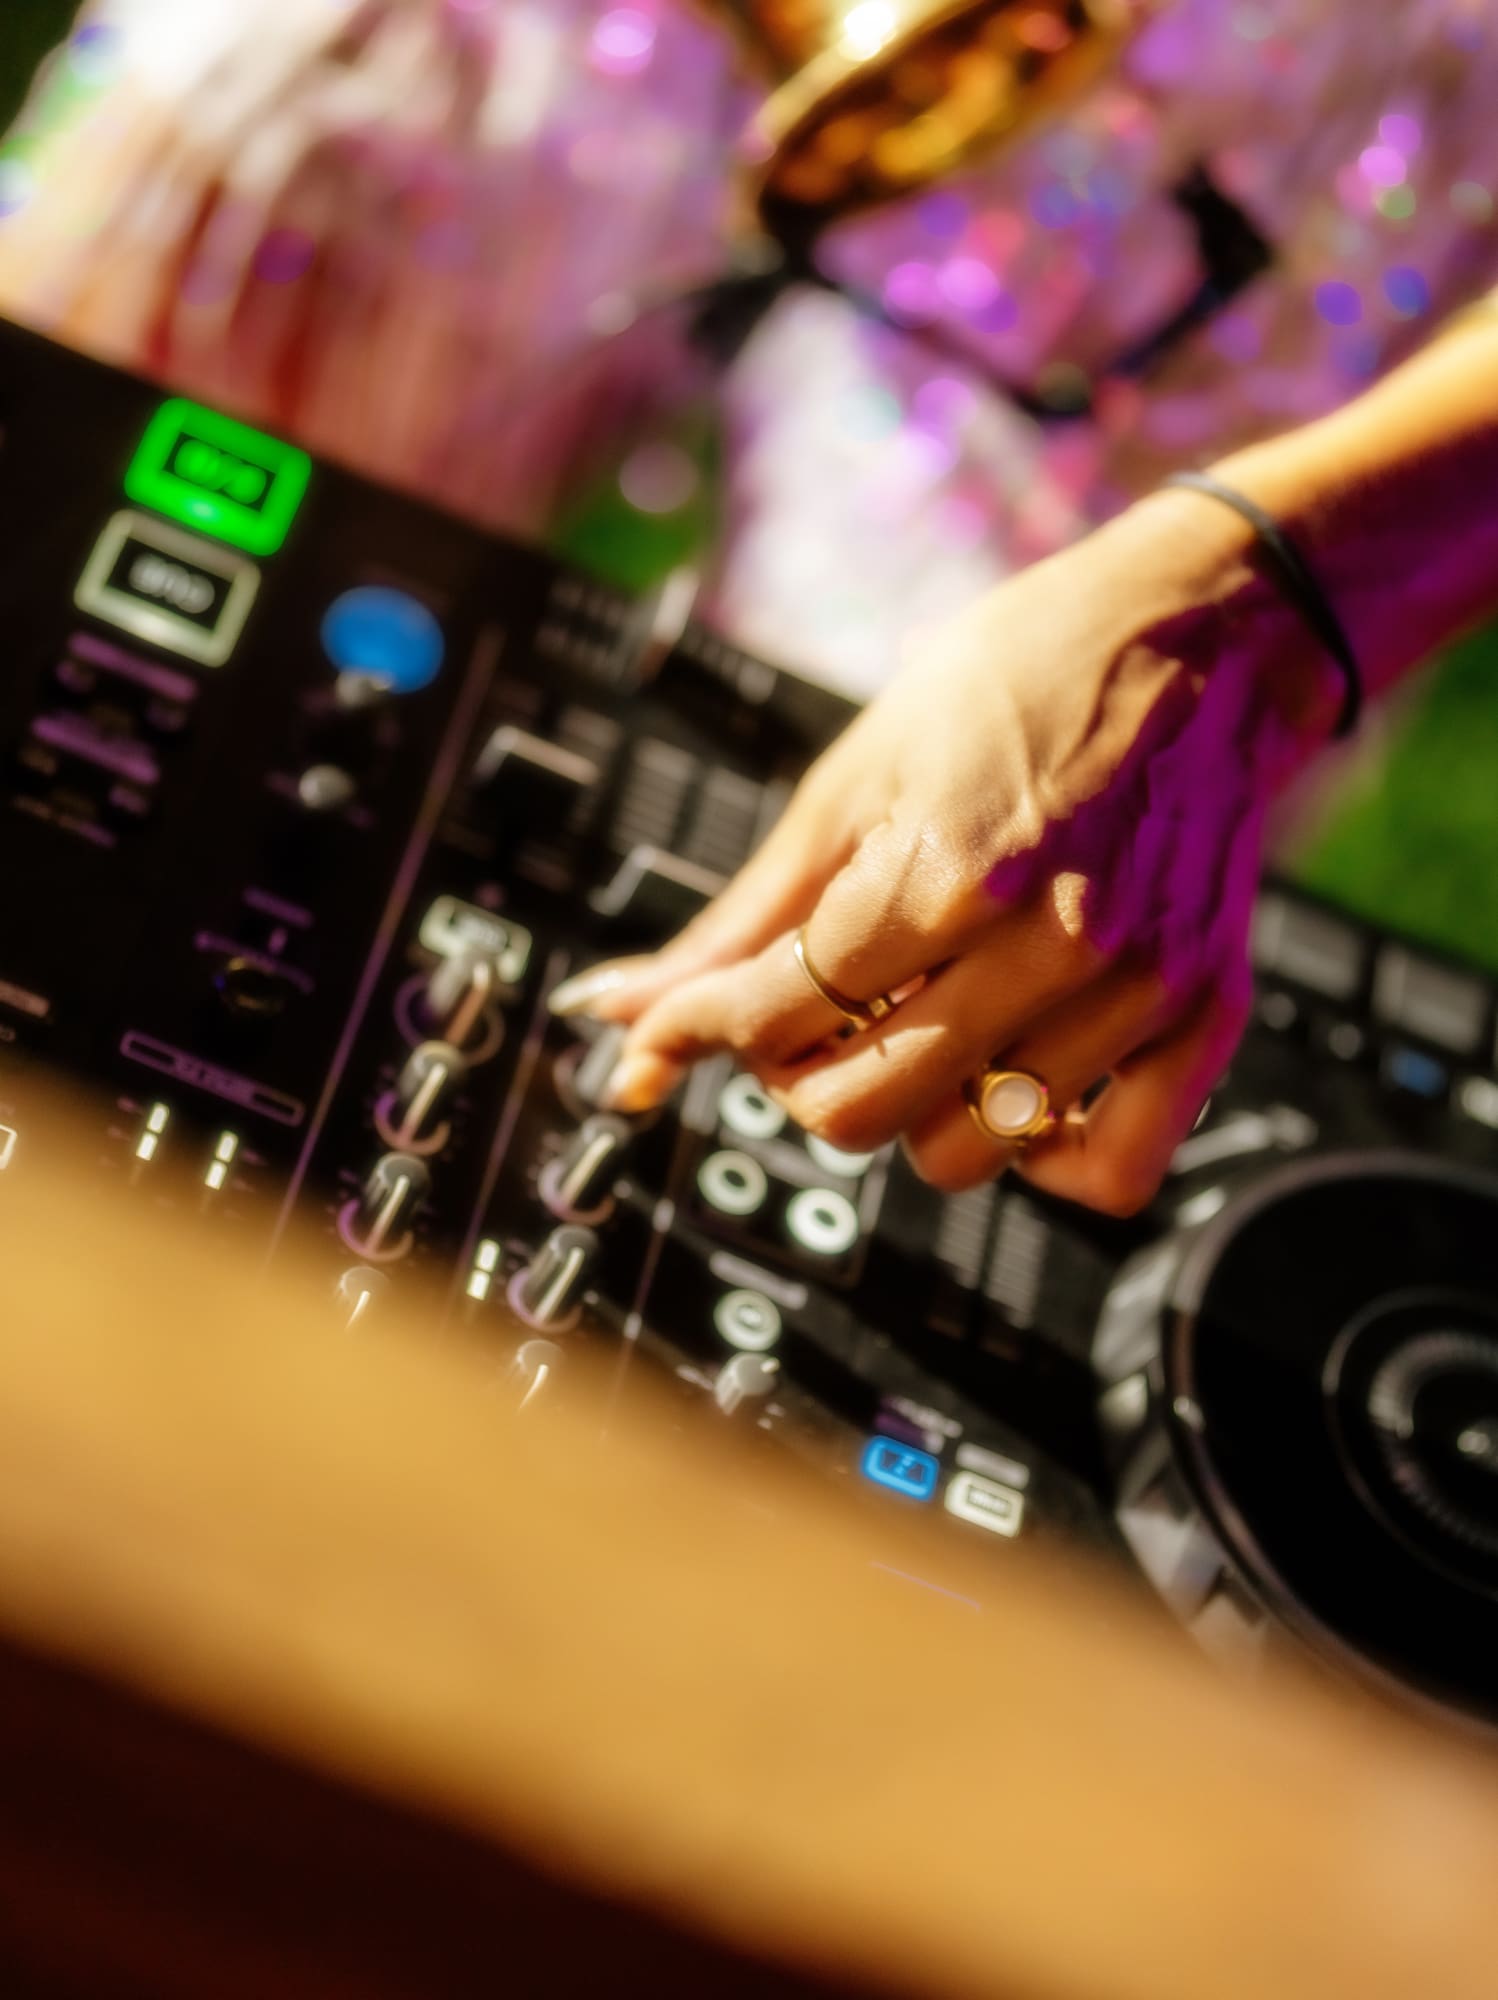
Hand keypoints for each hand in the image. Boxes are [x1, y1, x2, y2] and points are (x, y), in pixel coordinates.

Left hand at [551, 491, 1333, 1212]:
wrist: (1206, 633)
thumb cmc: (1020, 679)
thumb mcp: (855, 778)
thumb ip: (741, 919)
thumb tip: (620, 1015)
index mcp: (944, 868)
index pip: (778, 1016)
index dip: (709, 1027)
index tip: (691, 1022)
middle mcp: (1047, 941)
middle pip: (854, 1110)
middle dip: (797, 1075)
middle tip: (808, 1016)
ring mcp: (1134, 988)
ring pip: (962, 1154)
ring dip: (910, 1111)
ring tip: (917, 1027)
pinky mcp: (1202, 1015)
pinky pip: (1105, 1174)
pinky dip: (1039, 1156)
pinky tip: (1010, 1080)